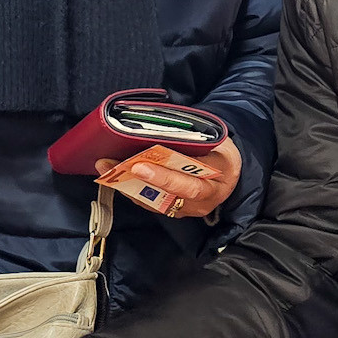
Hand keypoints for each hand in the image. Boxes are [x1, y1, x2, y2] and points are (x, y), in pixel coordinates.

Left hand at [96, 137, 242, 218]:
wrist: (230, 171)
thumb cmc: (221, 150)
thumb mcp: (217, 139)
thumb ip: (193, 138)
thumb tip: (159, 127)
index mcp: (219, 176)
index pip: (190, 182)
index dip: (163, 177)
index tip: (139, 166)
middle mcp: (204, 199)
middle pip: (168, 196)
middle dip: (138, 181)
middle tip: (113, 166)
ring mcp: (189, 208)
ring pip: (155, 202)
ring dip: (128, 185)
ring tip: (107, 166)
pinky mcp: (176, 210)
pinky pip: (152, 203)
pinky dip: (132, 190)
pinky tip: (115, 176)